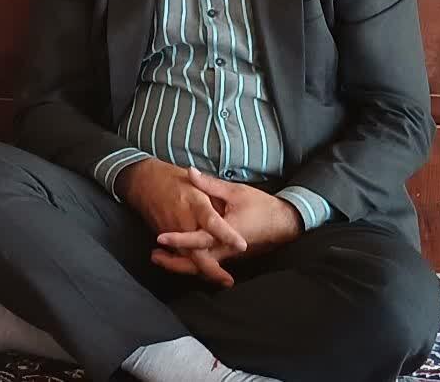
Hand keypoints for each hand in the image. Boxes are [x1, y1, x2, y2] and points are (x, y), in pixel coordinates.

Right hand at [117, 159, 246, 286]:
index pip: (212, 223)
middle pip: (197, 250)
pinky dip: (189, 265)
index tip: (242, 245)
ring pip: (187, 257)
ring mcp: (172, 232)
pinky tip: (202, 271)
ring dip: (203, 270)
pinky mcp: (165, 238)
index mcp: (195, 204)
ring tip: (222, 279)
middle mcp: (183, 221)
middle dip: (211, 269)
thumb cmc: (172, 179)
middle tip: (228, 281)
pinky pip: (179, 255)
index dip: (226, 235)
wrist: (142, 182)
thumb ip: (211, 191)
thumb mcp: (194, 179)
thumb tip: (231, 203)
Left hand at [151, 167, 303, 284]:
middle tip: (154, 255)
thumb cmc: (261, 206)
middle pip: (197, 262)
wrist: (286, 223)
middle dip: (174, 261)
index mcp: (227, 233)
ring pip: (201, 267)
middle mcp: (226, 249)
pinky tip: (178, 257)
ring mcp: (228, 255)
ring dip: (180, 264)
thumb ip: (210, 185)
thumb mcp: (235, 192)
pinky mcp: (230, 255)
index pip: (199, 239)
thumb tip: (190, 172)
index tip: (161, 237)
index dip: (179, 238)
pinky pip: (208, 264)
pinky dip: (192, 263)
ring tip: (159, 258)